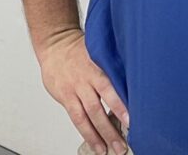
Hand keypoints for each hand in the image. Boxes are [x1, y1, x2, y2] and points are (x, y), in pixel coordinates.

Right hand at [37, 28, 129, 154]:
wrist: (54, 44)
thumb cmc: (80, 49)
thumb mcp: (98, 53)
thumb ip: (111, 70)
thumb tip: (133, 87)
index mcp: (94, 67)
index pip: (108, 88)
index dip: (118, 105)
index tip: (130, 121)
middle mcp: (83, 80)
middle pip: (96, 108)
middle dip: (109, 129)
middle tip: (121, 144)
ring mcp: (72, 90)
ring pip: (85, 117)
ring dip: (97, 136)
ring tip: (107, 150)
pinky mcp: (64, 97)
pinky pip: (75, 118)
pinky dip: (86, 132)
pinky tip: (95, 143)